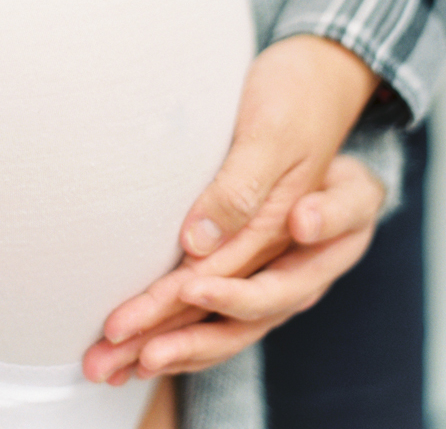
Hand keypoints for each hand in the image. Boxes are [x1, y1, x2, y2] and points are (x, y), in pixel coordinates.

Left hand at [82, 35, 380, 379]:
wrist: (317, 83)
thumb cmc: (296, 99)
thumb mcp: (274, 133)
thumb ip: (244, 187)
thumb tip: (198, 243)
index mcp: (331, 235)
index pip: (273, 280)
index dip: (228, 293)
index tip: (187, 290)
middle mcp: (306, 260)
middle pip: (246, 314)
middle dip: (185, 335)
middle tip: (130, 343)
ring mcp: (279, 261)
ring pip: (227, 322)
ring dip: (170, 344)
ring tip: (114, 362)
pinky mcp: (249, 255)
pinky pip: (214, 304)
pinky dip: (174, 327)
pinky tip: (132, 345)